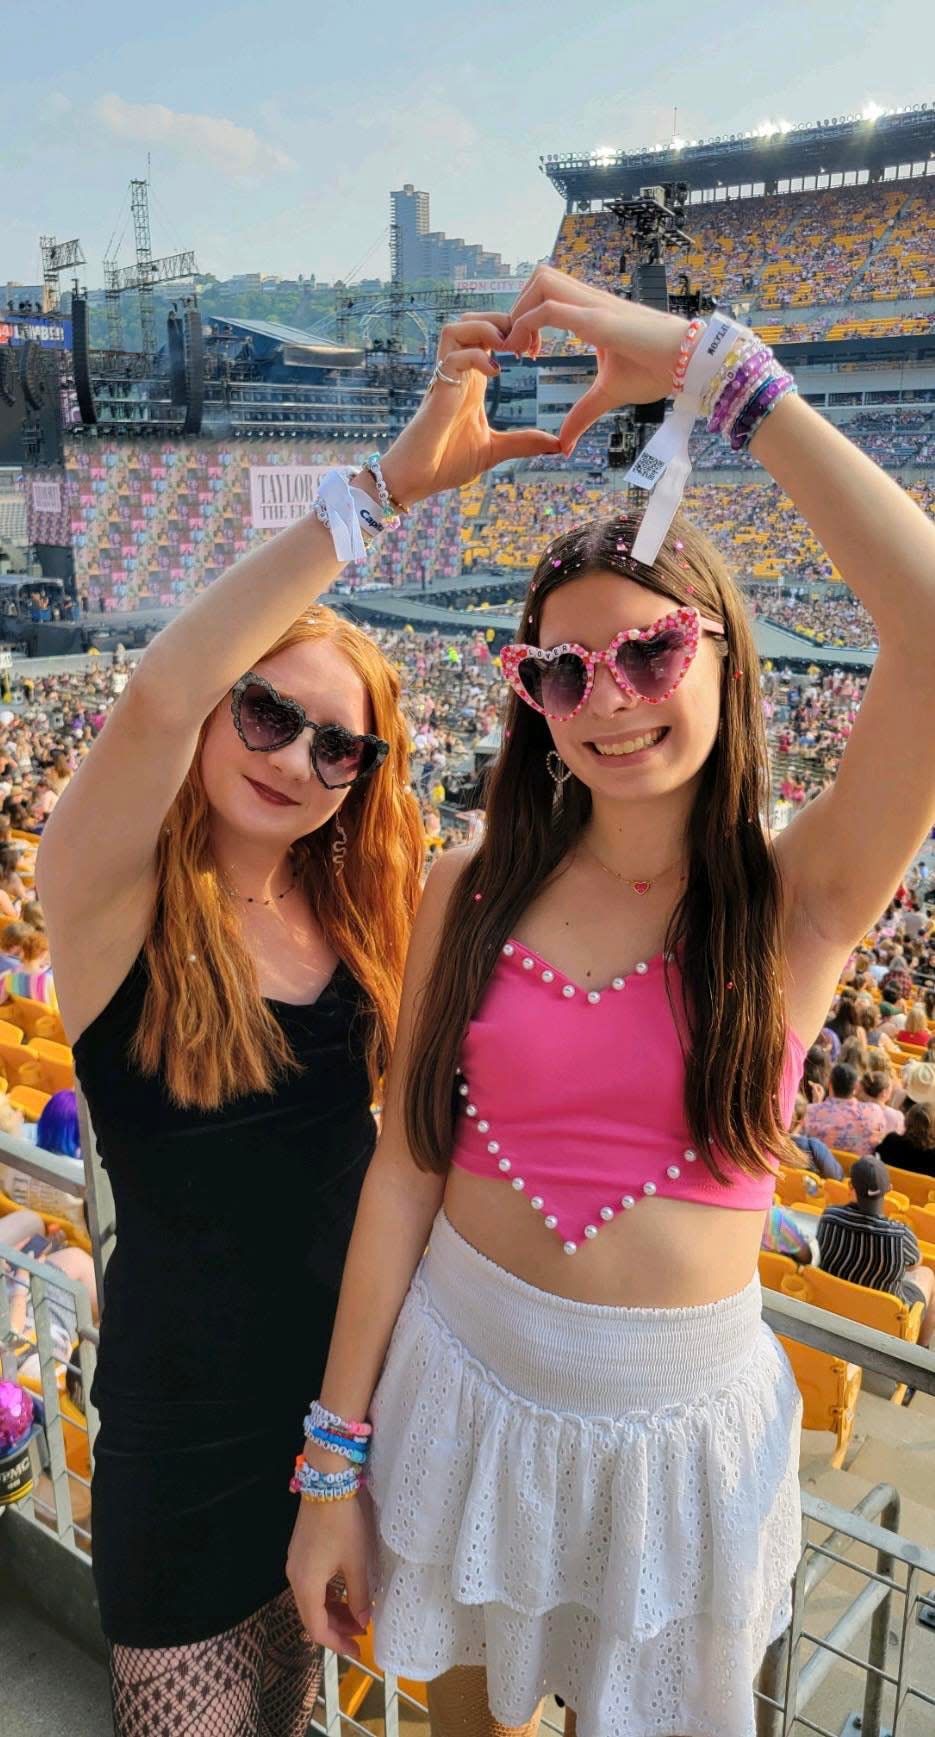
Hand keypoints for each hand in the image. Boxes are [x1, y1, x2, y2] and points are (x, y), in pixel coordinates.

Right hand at [286, 1489, 374, 1660]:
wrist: (326, 1483)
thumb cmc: (343, 1525)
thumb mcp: (356, 1562)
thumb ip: (359, 1596)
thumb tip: (363, 1621)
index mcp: (306, 1586)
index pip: (317, 1629)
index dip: (337, 1643)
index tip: (357, 1651)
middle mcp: (295, 1578)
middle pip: (311, 1615)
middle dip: (336, 1628)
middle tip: (361, 1632)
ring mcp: (295, 1564)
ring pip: (311, 1599)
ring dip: (332, 1611)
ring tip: (357, 1614)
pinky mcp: (299, 1551)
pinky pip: (311, 1584)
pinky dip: (327, 1594)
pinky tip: (343, 1591)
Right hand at [381, 315, 561, 506]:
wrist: (416, 479)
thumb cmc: (446, 463)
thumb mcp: (494, 450)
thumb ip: (524, 444)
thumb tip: (558, 446)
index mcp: (473, 380)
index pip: (488, 334)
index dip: (513, 331)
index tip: (535, 349)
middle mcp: (458, 373)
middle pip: (472, 319)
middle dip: (501, 320)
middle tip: (526, 343)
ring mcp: (446, 380)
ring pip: (457, 327)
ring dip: (485, 329)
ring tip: (508, 348)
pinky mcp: (438, 392)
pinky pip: (453, 357)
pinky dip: (475, 356)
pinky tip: (495, 372)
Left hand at [504, 265, 689, 454]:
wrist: (689, 363)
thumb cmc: (656, 372)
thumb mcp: (608, 394)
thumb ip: (583, 414)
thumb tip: (563, 444)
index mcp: (592, 312)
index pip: (548, 293)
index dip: (526, 316)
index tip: (525, 353)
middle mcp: (590, 302)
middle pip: (539, 276)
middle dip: (518, 306)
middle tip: (518, 347)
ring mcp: (594, 306)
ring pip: (540, 281)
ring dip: (521, 310)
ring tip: (520, 348)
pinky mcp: (598, 320)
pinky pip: (550, 309)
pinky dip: (528, 325)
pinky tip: (528, 354)